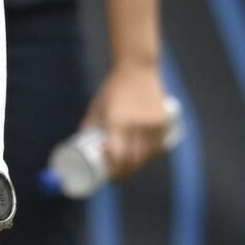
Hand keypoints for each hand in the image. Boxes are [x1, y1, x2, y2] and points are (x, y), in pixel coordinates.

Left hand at [84, 62, 170, 178]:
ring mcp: (153, 124)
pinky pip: (158, 147)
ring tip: (128, 166)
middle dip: (124, 172)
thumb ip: (88, 128)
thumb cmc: (112, 89)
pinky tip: (143, 156)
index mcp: (117, 121)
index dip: (112, 168)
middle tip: (115, 175)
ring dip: (137, 165)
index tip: (106, 174)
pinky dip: (150, 154)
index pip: (116, 155)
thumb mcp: (96, 108)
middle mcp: (137, 124)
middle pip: (132, 160)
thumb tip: (80, 150)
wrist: (137, 69)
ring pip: (147, 156)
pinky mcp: (164, 122)